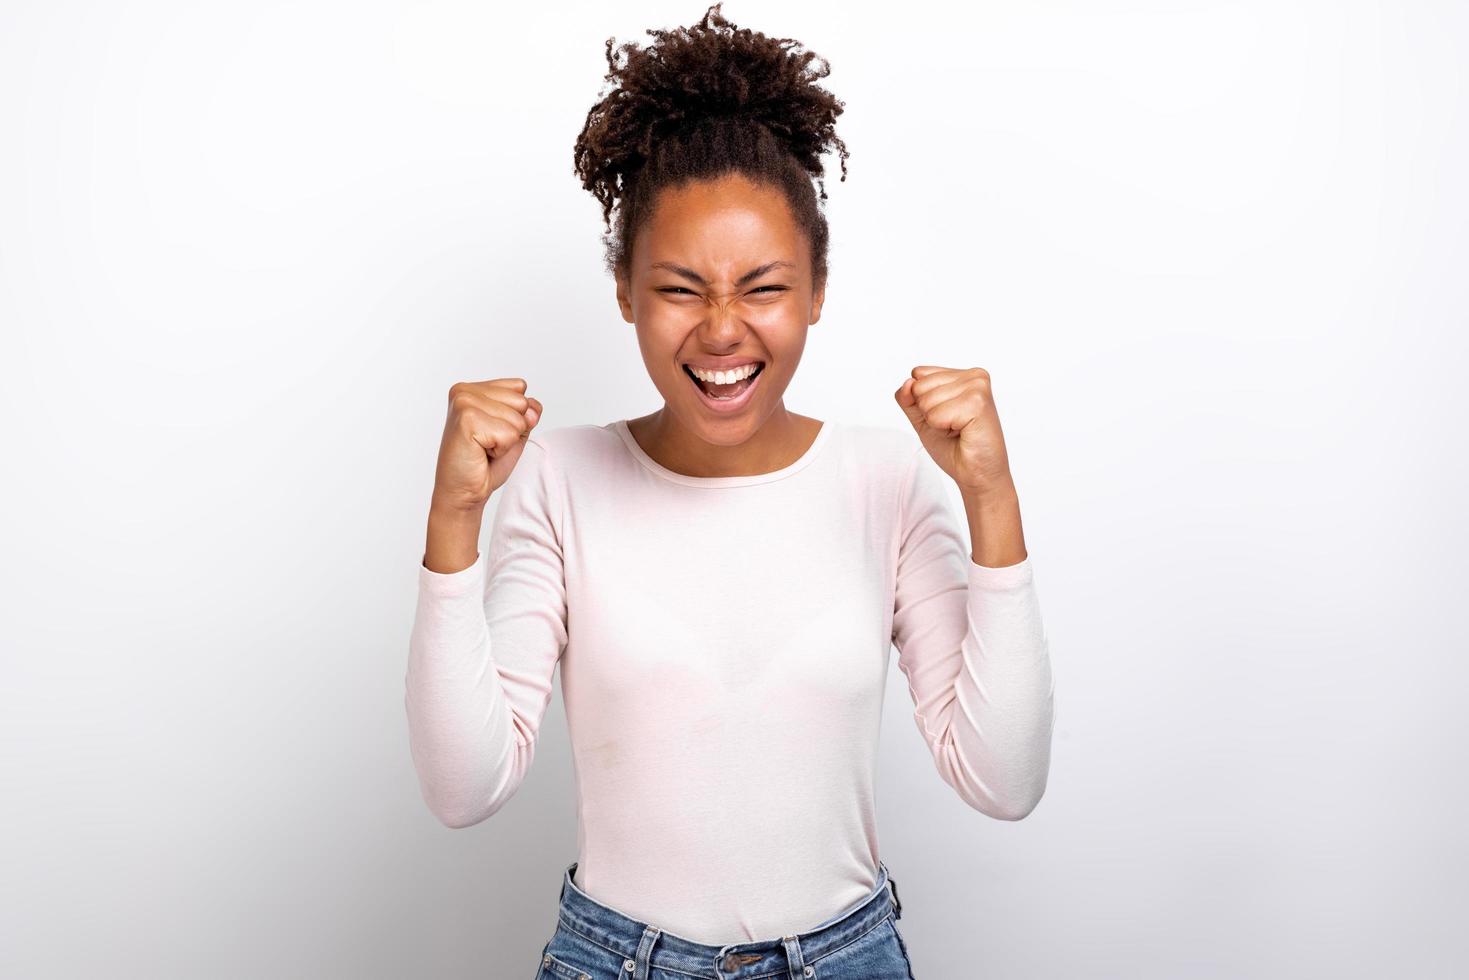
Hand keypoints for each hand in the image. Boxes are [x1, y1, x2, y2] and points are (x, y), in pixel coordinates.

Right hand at [432, 378, 542, 510]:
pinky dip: (501, 450)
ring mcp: (464, 403)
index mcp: (473, 388)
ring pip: (517, 419)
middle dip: (513, 428)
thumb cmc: (485, 463)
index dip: (516, 415)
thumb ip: (528, 412)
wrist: (463, 492)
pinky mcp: (467, 420)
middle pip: (521, 401)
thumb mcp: (514, 431)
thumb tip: (532, 409)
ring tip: (483, 448)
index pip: (520, 387)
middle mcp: (464, 391)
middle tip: (488, 443)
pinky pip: (509, 434)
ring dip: (506, 441)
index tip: (492, 432)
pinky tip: (480, 453)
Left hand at [894, 365, 1013, 496]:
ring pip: (926, 400)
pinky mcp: (978, 403)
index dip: (921, 403)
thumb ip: (908, 399)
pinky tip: (964, 433)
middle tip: (952, 427)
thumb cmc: (954, 448)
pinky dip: (943, 429)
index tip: (945, 417)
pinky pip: (936, 414)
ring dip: (937, 422)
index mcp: (963, 375)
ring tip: (959, 430)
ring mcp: (978, 387)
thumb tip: (908, 382)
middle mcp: (974, 376)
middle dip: (928, 413)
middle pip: (919, 386)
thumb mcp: (922, 419)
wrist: (977, 475)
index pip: (918, 374)